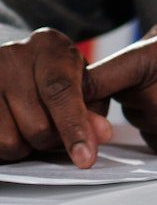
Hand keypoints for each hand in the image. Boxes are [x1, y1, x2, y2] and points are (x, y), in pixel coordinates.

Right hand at [0, 28, 114, 165]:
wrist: (18, 62)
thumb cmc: (57, 74)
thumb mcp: (83, 82)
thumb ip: (93, 109)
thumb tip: (99, 136)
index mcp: (48, 46)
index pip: (60, 91)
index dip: (74, 127)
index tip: (85, 158)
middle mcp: (13, 56)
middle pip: (37, 125)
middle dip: (51, 141)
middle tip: (54, 132)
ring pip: (9, 141)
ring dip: (25, 148)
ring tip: (30, 130)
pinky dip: (5, 149)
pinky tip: (13, 131)